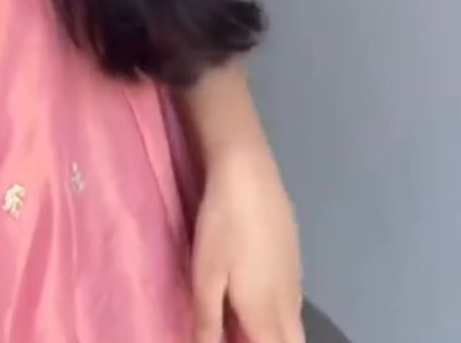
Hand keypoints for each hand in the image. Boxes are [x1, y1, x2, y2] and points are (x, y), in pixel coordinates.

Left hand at [191, 141, 303, 342]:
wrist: (249, 174)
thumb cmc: (223, 226)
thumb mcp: (205, 276)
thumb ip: (208, 321)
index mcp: (265, 314)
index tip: (235, 339)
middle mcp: (288, 302)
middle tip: (243, 332)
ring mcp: (296, 277)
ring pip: (296, 322)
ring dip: (277, 332)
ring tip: (248, 323)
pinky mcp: (295, 256)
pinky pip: (294, 299)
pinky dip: (280, 311)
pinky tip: (258, 294)